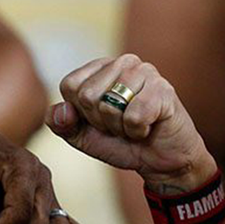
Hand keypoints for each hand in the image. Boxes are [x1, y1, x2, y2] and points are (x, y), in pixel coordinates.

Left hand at [47, 54, 216, 190]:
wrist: (160, 161)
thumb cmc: (120, 142)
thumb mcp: (81, 136)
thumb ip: (60, 123)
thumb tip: (62, 110)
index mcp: (99, 68)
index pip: (70, 85)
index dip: (80, 113)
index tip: (99, 120)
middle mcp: (122, 62)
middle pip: (87, 95)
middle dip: (100, 122)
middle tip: (120, 124)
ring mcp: (145, 72)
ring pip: (109, 105)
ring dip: (119, 127)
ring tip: (134, 125)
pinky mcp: (164, 89)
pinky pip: (134, 116)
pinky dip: (137, 131)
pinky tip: (148, 127)